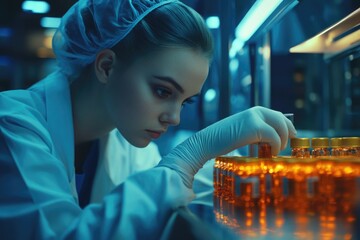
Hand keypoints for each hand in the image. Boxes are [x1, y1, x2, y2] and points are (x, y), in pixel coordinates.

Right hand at [157, 106, 296, 187]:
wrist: (205, 143)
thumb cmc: (221, 142)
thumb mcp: (241, 134)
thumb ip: (254, 133)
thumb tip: (270, 140)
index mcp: (252, 112)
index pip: (276, 115)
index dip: (286, 125)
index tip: (289, 137)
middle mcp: (255, 111)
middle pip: (281, 118)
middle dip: (288, 132)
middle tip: (287, 145)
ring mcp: (254, 118)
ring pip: (280, 127)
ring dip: (282, 140)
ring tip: (275, 151)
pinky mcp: (253, 127)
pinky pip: (273, 136)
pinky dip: (275, 146)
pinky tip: (270, 153)